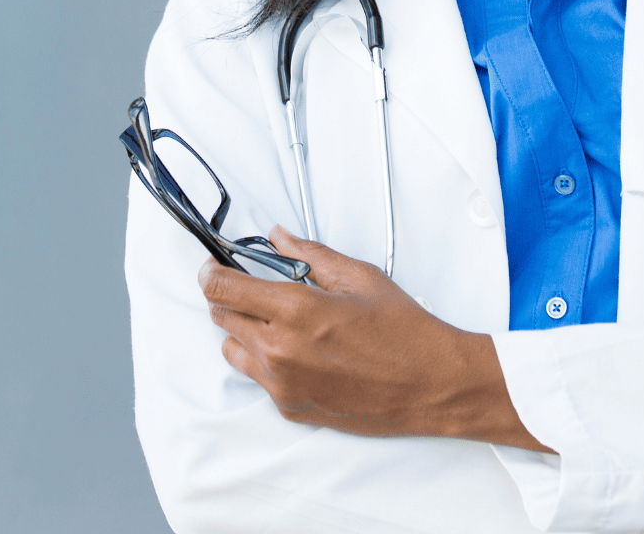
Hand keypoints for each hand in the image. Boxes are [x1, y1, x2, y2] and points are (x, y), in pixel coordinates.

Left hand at [199, 226, 548, 450]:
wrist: (432, 386)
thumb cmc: (404, 331)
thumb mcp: (359, 277)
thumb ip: (309, 254)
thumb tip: (276, 237)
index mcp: (296, 311)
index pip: (222, 289)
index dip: (211, 272)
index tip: (213, 265)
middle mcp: (281, 351)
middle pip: (221, 317)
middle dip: (232, 297)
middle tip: (256, 287)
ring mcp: (283, 384)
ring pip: (232, 349)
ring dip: (245, 330)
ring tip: (280, 321)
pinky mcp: (291, 407)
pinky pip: (258, 377)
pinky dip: (266, 360)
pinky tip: (300, 351)